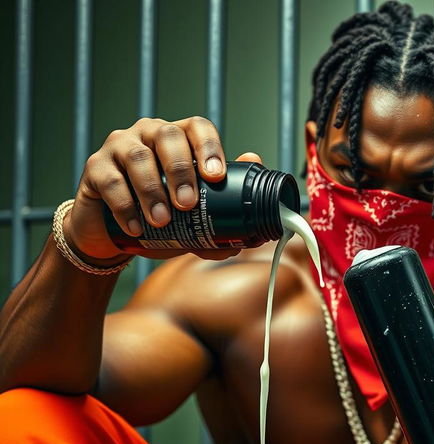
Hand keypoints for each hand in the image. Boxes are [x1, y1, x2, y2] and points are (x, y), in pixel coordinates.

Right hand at [66, 116, 261, 261]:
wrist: (112, 234)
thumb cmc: (159, 218)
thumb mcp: (192, 219)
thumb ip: (217, 222)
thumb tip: (249, 237)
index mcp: (178, 140)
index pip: (197, 127)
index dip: (209, 146)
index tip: (216, 175)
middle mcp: (149, 135)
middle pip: (168, 135)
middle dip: (182, 170)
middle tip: (188, 203)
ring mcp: (119, 147)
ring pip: (138, 157)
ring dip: (152, 190)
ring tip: (162, 221)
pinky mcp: (95, 168)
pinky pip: (110, 181)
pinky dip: (125, 206)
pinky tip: (137, 228)